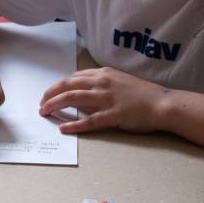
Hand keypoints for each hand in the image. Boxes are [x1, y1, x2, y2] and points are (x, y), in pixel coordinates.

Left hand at [38, 66, 166, 133]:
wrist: (162, 103)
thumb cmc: (142, 94)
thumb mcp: (119, 80)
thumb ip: (101, 83)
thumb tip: (83, 90)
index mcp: (103, 73)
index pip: (73, 77)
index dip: (58, 86)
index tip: (49, 94)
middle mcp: (102, 83)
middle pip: (68, 86)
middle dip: (50, 95)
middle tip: (41, 104)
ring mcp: (107, 99)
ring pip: (73, 99)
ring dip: (55, 105)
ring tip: (44, 112)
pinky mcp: (113, 115)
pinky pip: (89, 121)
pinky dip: (74, 125)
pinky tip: (63, 129)